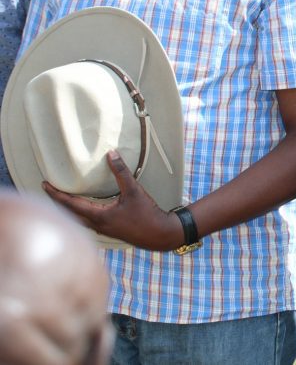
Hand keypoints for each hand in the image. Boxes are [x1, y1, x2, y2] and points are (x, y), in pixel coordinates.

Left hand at [42, 150, 182, 250]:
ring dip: (67, 209)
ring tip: (62, 198)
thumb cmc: (146, 214)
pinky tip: (82, 209)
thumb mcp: (134, 190)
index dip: (56, 194)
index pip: (70, 204)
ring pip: (77, 219)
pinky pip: (86, 221)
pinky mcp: (109, 230)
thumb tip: (111, 153)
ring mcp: (102, 229)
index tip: (45, 185)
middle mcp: (96, 225)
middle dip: (57, 202)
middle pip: (69, 214)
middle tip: (49, 190)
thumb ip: (121, 171)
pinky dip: (78, 213)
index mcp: (98, 216)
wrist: (159, 234)